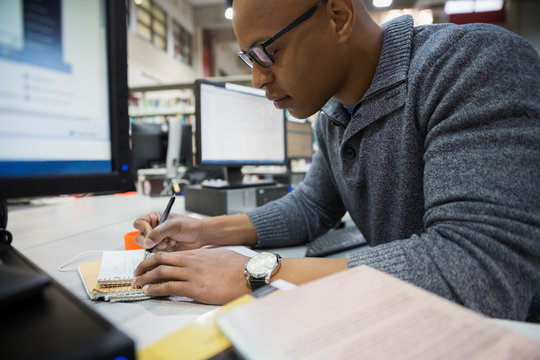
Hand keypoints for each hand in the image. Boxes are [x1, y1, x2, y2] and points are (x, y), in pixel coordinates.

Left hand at [132, 248, 250, 304]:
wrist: (247, 275)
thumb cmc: (238, 267)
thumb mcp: (219, 256)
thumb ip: (207, 257)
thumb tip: (202, 259)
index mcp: (196, 255)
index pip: (168, 254)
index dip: (153, 259)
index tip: (146, 265)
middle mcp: (190, 262)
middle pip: (160, 260)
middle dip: (144, 267)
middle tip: (135, 274)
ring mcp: (191, 274)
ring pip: (161, 272)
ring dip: (145, 279)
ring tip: (137, 284)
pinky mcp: (194, 288)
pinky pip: (169, 287)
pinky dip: (156, 289)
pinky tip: (149, 292)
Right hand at [133, 212, 203, 251]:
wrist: (199, 236)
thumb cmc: (189, 226)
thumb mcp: (173, 226)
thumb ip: (159, 233)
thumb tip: (146, 242)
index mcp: (154, 218)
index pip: (139, 223)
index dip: (143, 229)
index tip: (151, 232)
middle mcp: (153, 229)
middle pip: (140, 237)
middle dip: (150, 242)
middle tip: (161, 243)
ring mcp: (157, 240)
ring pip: (147, 247)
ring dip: (158, 246)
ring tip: (170, 242)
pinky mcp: (161, 249)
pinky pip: (155, 253)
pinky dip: (163, 251)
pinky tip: (173, 246)